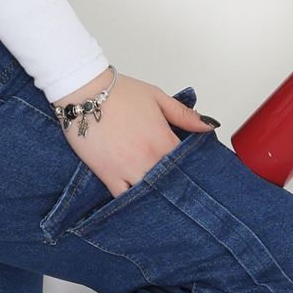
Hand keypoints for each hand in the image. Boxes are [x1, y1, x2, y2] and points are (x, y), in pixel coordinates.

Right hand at [53, 69, 219, 197]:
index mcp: (163, 139)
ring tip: (159, 198)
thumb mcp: (157, 97)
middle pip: (170, 183)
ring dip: (155, 195)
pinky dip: (131, 200)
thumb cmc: (118, 93)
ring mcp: (128, 170)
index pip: (186, 164)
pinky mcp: (108, 176)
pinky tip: (136, 200)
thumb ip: (184, 115)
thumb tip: (208, 126)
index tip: (192, 172)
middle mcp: (148, 158)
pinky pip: (123, 197)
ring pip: (149, 194)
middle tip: (180, 192)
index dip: (191, 168)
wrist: (84, 93)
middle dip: (175, 187)